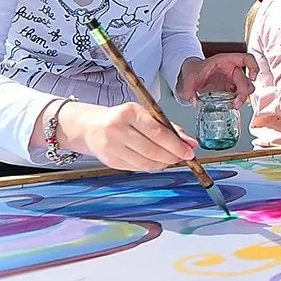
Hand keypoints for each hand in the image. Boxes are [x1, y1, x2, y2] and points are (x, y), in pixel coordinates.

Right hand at [62, 101, 197, 171]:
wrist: (90, 126)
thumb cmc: (120, 118)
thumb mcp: (143, 114)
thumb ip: (167, 127)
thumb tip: (189, 142)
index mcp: (129, 113)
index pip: (158, 133)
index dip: (176, 145)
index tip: (189, 151)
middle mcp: (118, 129)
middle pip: (152, 150)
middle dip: (172, 157)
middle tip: (183, 157)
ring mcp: (112, 146)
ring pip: (145, 163)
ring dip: (163, 163)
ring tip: (171, 159)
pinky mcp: (110, 161)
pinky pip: (137, 168)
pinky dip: (151, 167)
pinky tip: (157, 162)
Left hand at [177, 53, 258, 107]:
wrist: (191, 76)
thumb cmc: (194, 70)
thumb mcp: (189, 77)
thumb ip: (188, 88)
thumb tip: (191, 99)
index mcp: (225, 61)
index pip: (247, 59)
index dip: (253, 66)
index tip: (252, 77)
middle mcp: (232, 70)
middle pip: (247, 79)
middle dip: (243, 92)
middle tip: (236, 103)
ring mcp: (232, 80)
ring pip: (246, 88)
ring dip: (242, 97)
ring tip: (234, 105)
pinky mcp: (230, 90)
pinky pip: (239, 95)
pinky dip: (238, 101)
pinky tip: (232, 105)